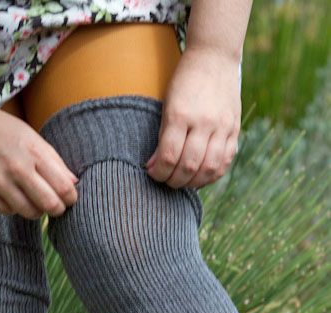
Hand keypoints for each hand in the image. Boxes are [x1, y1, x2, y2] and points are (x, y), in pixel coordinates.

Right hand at [0, 94, 79, 218]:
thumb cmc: (2, 129)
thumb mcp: (32, 137)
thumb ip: (54, 161)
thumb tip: (73, 184)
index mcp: (33, 152)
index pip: (63, 187)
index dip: (71, 198)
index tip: (70, 199)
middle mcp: (16, 168)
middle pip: (49, 204)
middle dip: (57, 209)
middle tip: (56, 207)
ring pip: (29, 212)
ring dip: (37, 211)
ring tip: (35, 202)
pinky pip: (7, 211)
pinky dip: (14, 208)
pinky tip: (13, 196)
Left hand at [145, 45, 240, 188]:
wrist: (214, 56)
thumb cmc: (184, 82)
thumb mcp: (167, 104)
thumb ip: (163, 136)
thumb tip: (154, 166)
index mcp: (181, 114)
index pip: (169, 156)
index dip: (158, 172)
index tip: (152, 172)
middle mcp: (204, 122)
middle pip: (188, 166)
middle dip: (173, 180)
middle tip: (166, 180)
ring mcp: (222, 126)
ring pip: (209, 168)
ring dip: (193, 182)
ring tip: (182, 181)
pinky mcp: (234, 129)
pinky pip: (225, 161)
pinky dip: (212, 175)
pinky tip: (201, 177)